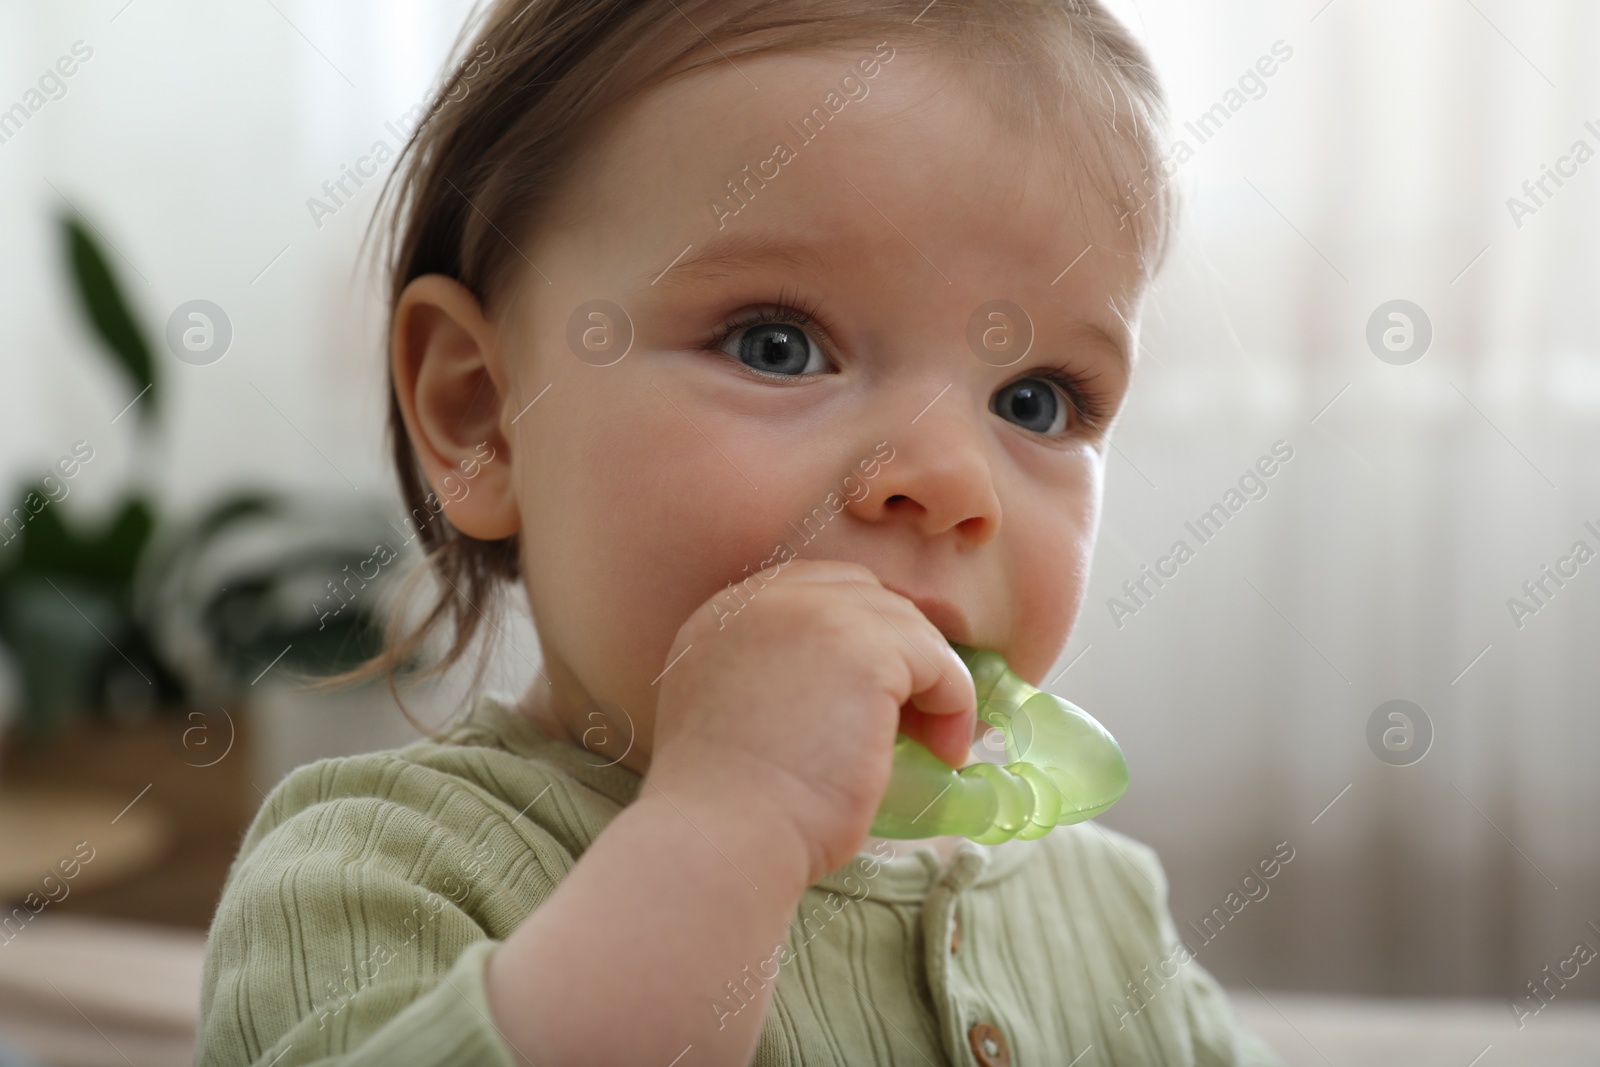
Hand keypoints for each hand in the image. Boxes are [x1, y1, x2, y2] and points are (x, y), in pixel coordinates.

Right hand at [645, 560, 976, 886]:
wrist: (721, 832)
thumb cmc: (724, 805)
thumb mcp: (728, 713)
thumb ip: (768, 680)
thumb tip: (842, 697)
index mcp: (727, 612)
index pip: (816, 591)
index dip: (858, 636)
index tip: (877, 696)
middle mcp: (766, 598)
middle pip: (865, 597)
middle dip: (897, 653)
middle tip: (911, 721)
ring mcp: (816, 615)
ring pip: (905, 626)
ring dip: (929, 680)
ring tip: (933, 744)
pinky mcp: (865, 651)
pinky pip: (936, 660)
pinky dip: (953, 702)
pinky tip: (945, 751)